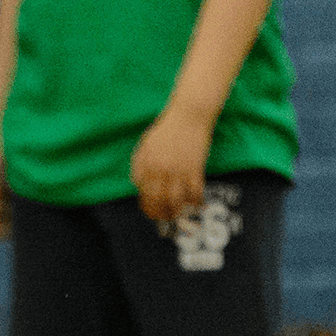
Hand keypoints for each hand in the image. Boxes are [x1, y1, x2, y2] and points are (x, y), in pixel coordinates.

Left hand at [130, 108, 214, 222]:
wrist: (188, 116)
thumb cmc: (165, 130)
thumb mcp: (145, 146)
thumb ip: (139, 165)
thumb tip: (137, 184)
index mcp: (146, 165)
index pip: (143, 193)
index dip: (147, 206)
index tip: (151, 212)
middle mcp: (160, 170)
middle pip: (158, 201)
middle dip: (161, 214)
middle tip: (164, 219)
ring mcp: (178, 170)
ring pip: (176, 200)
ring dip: (177, 211)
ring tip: (179, 215)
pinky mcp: (195, 168)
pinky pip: (195, 191)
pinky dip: (196, 201)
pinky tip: (197, 204)